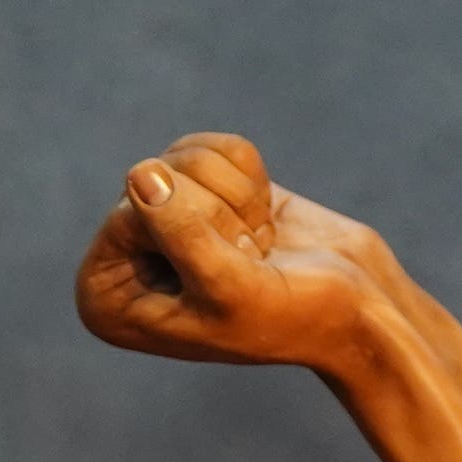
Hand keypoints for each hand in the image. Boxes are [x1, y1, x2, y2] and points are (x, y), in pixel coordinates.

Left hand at [75, 133, 395, 372]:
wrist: (355, 310)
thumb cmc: (293, 315)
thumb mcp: (230, 286)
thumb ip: (180, 233)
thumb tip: (139, 172)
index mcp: (105, 301)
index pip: (127, 212)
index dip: (191, 229)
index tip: (227, 273)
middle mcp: (119, 258)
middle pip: (153, 177)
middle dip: (218, 210)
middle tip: (249, 262)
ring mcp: (158, 222)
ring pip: (184, 155)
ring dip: (239, 196)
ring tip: (258, 247)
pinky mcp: (201, 191)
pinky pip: (212, 145)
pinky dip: (250, 177)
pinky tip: (264, 222)